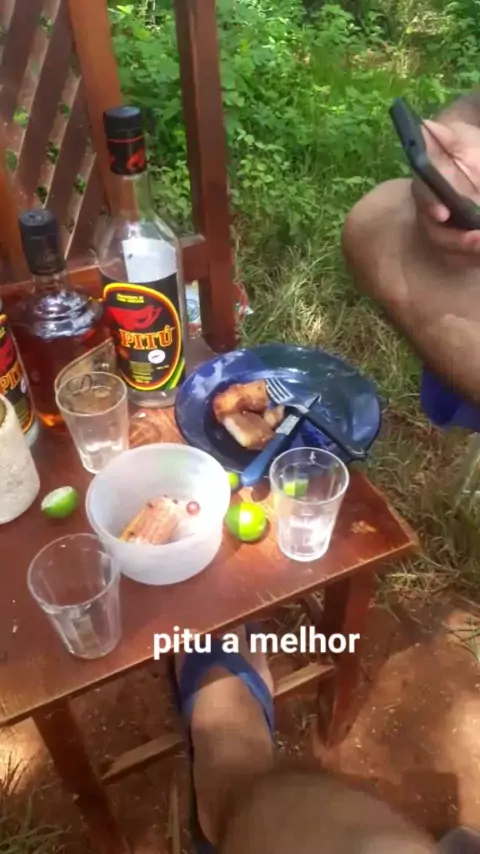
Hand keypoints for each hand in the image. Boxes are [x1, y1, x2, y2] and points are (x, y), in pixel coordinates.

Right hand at [411, 119, 479, 263]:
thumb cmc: (468, 149)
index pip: (423, 197)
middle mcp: (433, 215)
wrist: (476, 163)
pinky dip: (476, 258)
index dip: (430, 205)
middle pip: (438, 235)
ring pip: (452, 253)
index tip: (442, 213)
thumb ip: (443, 137)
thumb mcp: (459, 139)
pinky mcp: (462, 244)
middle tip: (479, 239)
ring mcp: (448, 232)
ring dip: (471, 254)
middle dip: (459, 241)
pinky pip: (465, 259)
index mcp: (428, 188)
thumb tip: (423, 127)